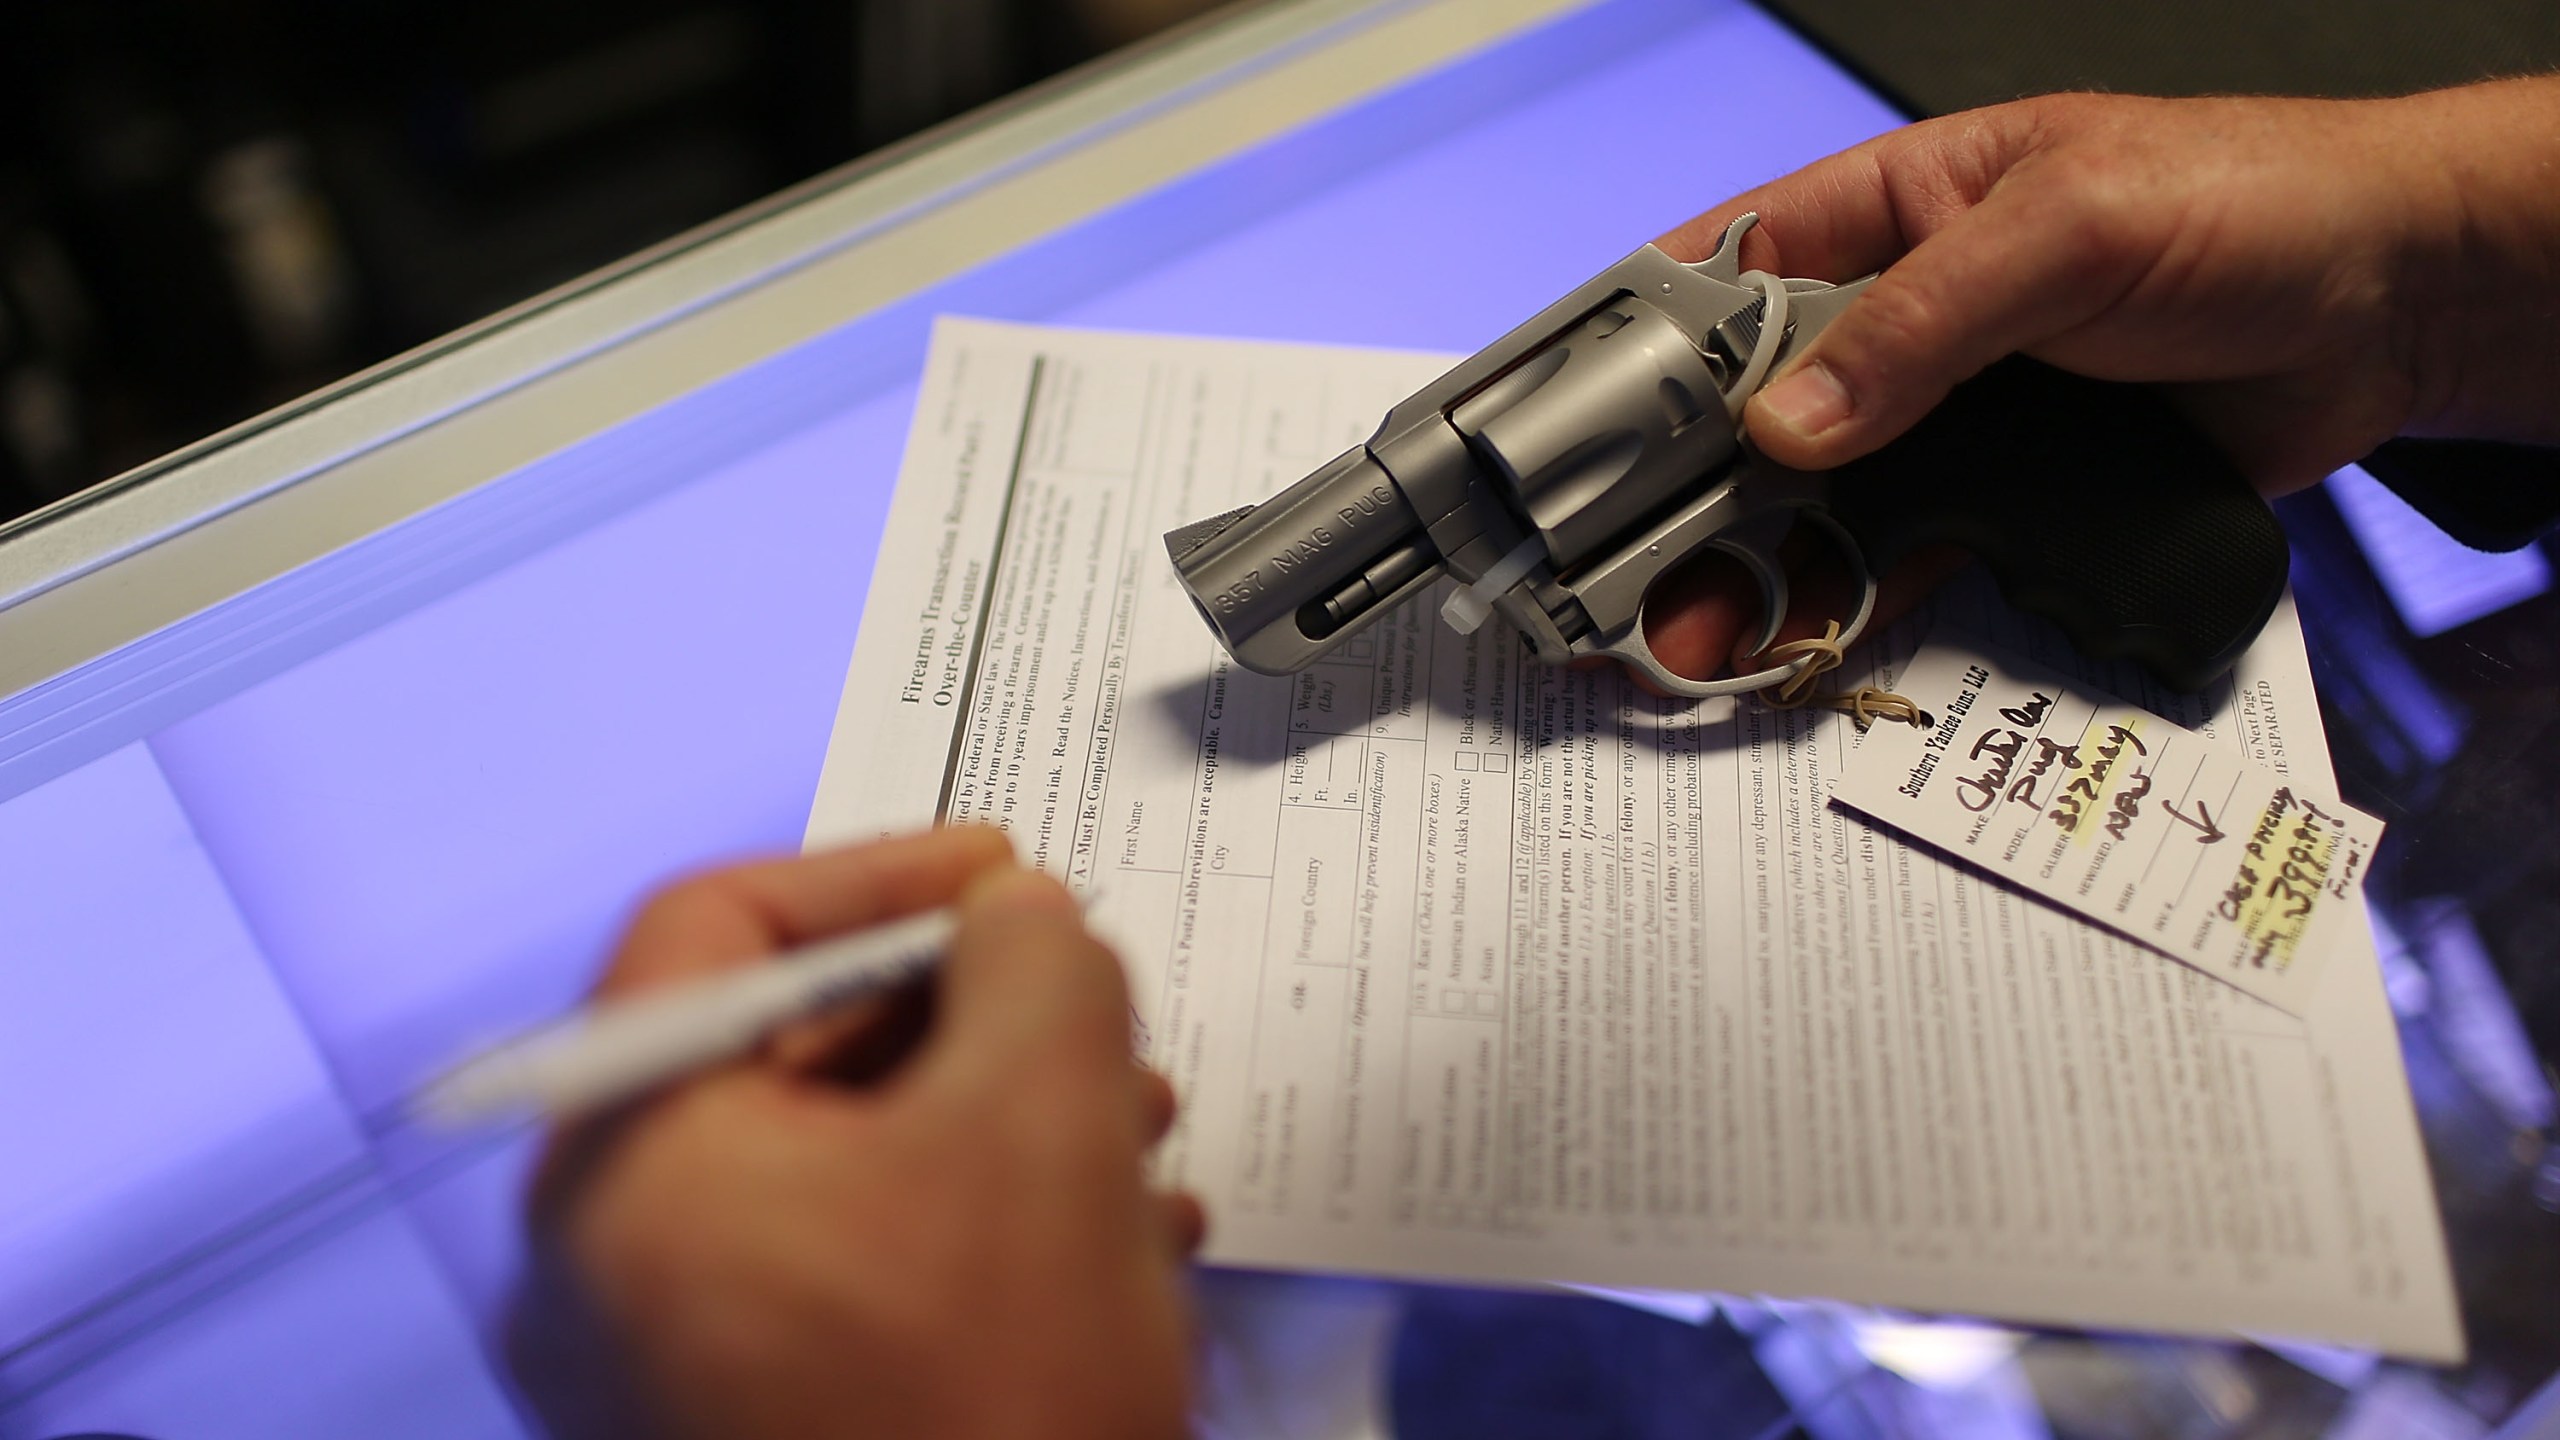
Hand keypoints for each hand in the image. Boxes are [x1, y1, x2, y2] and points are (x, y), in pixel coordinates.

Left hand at [508, 827, 1201, 1439]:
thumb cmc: (987, 1412)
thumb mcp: (1044, 1125)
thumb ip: (1037, 966)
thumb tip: (1020, 919)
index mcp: (625, 1164)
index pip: (710, 930)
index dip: (874, 872)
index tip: (1003, 876)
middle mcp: (604, 1266)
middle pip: (780, 1053)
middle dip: (966, 1015)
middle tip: (1089, 1003)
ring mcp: (661, 1370)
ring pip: (835, 1171)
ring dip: (996, 1122)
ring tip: (1137, 1128)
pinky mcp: (739, 1437)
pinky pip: (846, 1278)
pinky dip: (970, 1229)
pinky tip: (1112, 1241)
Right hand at [1642, 77, 2559, 680]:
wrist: (2396, 302)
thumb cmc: (2246, 200)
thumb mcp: (2064, 231)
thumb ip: (1919, 323)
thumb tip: (1788, 421)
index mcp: (1892, 209)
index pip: (1728, 273)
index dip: (1647, 353)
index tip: (1583, 436)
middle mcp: (1904, 317)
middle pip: (1754, 412)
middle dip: (1685, 497)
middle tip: (1629, 577)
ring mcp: (1953, 413)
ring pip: (1820, 500)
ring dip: (1756, 569)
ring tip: (1702, 638)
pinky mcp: (2011, 492)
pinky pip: (1913, 557)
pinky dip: (1858, 605)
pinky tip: (1807, 642)